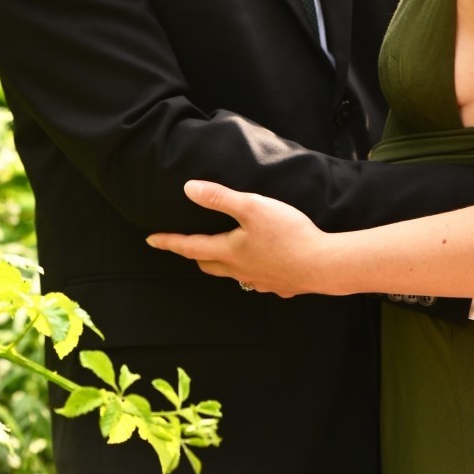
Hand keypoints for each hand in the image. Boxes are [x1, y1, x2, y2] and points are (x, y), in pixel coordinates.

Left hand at [146, 180, 325, 296]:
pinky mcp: (279, 284)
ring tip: (225, 251)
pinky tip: (264, 262)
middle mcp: (240, 270)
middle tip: (187, 245)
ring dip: (223, 263)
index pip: (190, 246)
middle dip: (195, 254)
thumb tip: (188, 189)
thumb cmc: (287, 234)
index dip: (169, 242)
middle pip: (209, 263)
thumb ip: (220, 198)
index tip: (151, 240)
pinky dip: (252, 270)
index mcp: (229, 251)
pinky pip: (258, 278)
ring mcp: (259, 280)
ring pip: (232, 273)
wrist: (322, 264)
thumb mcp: (252, 207)